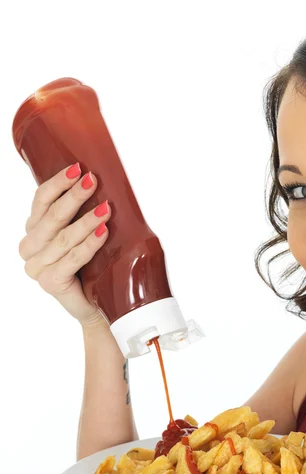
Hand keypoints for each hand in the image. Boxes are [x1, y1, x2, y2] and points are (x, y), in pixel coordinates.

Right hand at [19, 163, 110, 327]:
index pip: (40, 201)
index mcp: (34, 231)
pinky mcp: (50, 283)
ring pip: (64, 238)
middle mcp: (31, 248)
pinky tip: (103, 233)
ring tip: (106, 209)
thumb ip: (80, 214)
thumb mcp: (83, 235)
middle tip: (93, 181)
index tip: (77, 168)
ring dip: (86, 220)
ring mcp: (37, 267)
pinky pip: (72, 258)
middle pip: (51, 217)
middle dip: (74, 197)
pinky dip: (89, 245)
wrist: (98, 305)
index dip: (57, 184)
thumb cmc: (92, 267)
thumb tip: (98, 180)